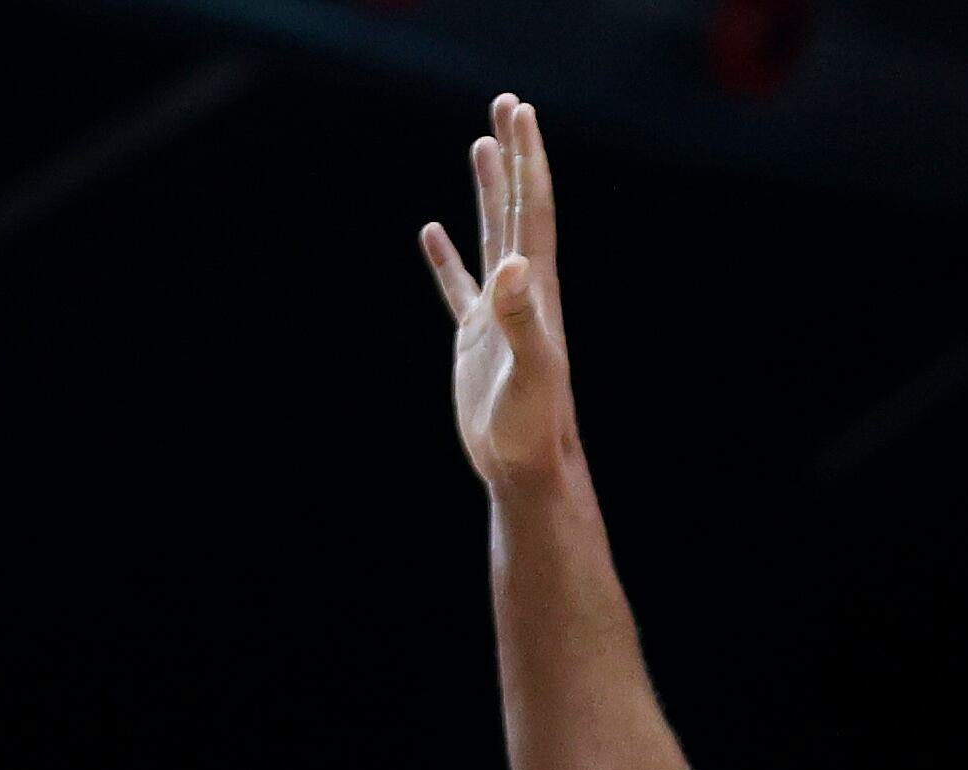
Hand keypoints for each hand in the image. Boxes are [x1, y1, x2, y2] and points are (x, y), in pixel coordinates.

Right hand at [421, 96, 575, 489]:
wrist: (526, 466)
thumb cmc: (535, 425)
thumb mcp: (531, 370)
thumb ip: (521, 318)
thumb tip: (509, 266)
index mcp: (535, 288)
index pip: (530, 208)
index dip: (526, 158)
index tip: (520, 112)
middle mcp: (520, 290)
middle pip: (514, 207)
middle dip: (511, 155)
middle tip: (506, 104)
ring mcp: (497, 312)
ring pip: (491, 235)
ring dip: (486, 191)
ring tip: (479, 145)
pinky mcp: (475, 340)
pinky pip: (458, 286)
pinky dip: (446, 258)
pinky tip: (432, 233)